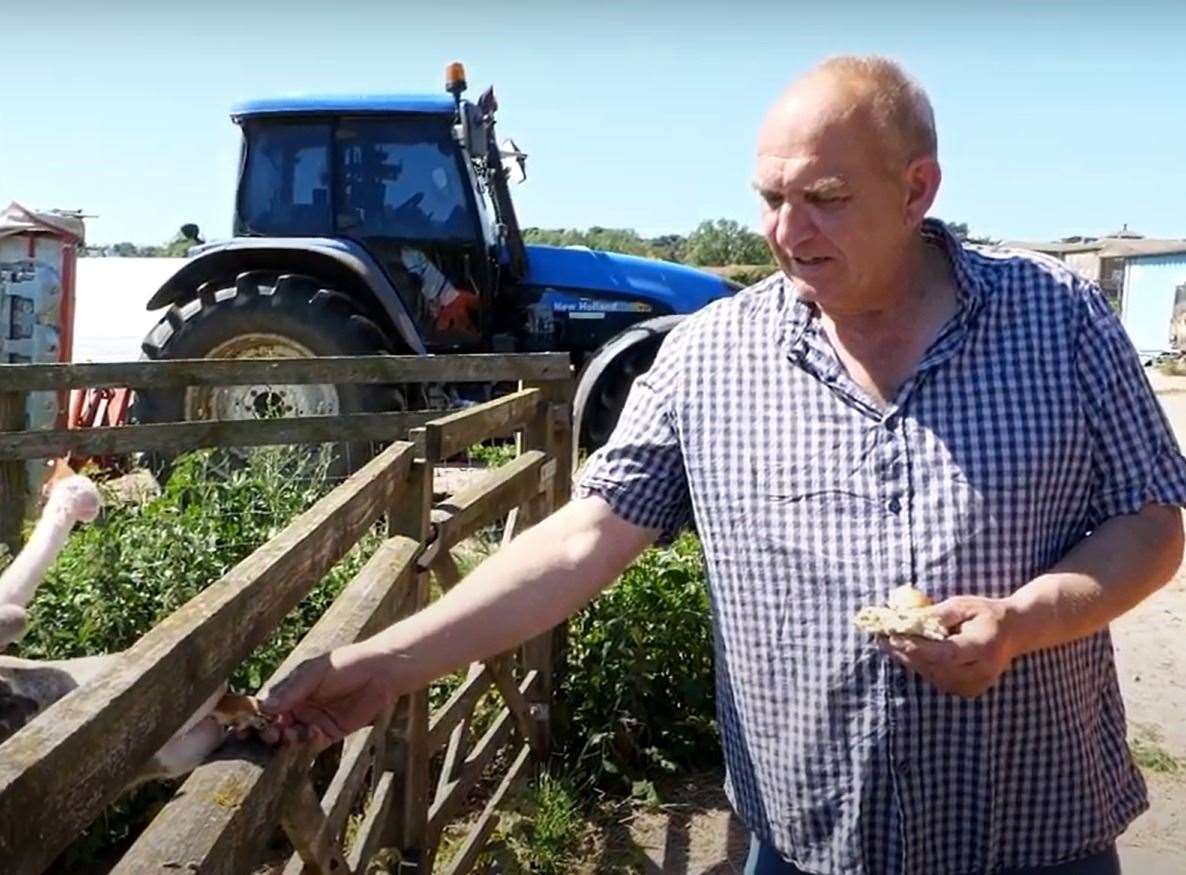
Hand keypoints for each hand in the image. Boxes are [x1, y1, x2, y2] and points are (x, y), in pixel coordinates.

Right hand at [259, 642, 399, 748]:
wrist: (381, 672)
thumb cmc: (346, 663)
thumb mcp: (315, 672)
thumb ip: (292, 690)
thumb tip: (264, 707)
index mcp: (289, 690)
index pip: (265, 708)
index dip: (255, 719)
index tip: (246, 728)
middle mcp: (298, 708)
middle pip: (275, 727)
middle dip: (270, 734)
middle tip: (272, 734)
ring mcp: (312, 722)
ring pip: (291, 739)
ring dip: (288, 740)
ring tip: (291, 735)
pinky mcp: (329, 734)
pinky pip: (312, 744)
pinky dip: (308, 743)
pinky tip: (313, 733)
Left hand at [879, 596, 1019, 697]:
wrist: (1014, 632)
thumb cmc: (985, 614)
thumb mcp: (962, 605)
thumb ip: (937, 614)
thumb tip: (907, 621)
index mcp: (984, 646)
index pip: (945, 654)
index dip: (916, 647)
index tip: (892, 636)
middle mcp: (982, 671)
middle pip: (935, 667)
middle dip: (905, 653)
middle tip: (881, 638)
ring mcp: (976, 685)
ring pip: (933, 675)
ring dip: (909, 660)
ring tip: (888, 643)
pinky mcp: (969, 690)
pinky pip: (937, 679)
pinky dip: (921, 666)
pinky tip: (907, 652)